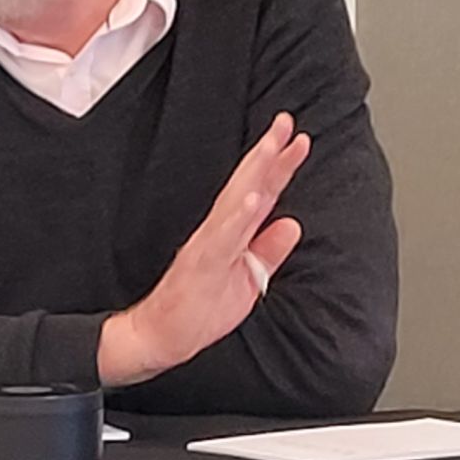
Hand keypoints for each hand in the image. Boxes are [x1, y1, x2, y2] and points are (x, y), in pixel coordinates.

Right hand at [99, 112, 309, 387]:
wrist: (161, 336)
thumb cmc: (199, 308)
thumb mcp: (247, 279)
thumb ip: (267, 250)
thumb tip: (292, 225)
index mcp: (231, 233)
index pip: (260, 192)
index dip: (280, 165)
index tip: (298, 139)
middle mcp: (219, 231)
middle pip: (248, 184)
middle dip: (268, 153)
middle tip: (285, 122)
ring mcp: (208, 245)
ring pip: (235, 202)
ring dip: (255, 174)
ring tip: (273, 148)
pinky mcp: (200, 263)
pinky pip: (222, 237)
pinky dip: (239, 216)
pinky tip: (254, 198)